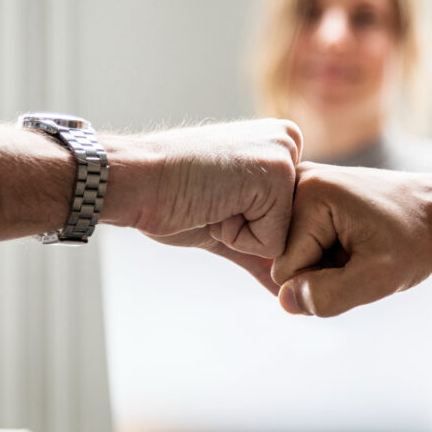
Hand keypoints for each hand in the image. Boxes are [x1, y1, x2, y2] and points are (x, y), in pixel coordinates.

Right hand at [102, 119, 302, 292]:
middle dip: (250, 232)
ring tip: (214, 201)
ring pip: (284, 237)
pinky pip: (271, 243)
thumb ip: (263, 245)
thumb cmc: (172, 197)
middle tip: (214, 200)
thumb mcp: (228, 221)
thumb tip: (285, 288)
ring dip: (242, 235)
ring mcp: (285, 156)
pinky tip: (214, 204)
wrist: (137, 180)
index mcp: (280, 145)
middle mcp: (289, 142)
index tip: (217, 198)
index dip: (248, 227)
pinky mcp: (277, 175)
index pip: (291, 218)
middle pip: (294, 228)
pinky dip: (236, 239)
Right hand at [271, 161, 431, 315]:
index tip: (359, 262)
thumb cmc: (415, 240)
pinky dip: (323, 251)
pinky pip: (298, 242)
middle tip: (360, 255)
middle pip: (283, 259)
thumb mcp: (378, 277)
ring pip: (290, 253)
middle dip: (320, 271)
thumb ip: (328, 296)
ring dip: (322, 262)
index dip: (322, 281)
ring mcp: (301, 184)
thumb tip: (284, 301)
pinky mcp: (307, 194)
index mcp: (310, 194)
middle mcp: (297, 181)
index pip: (285, 270)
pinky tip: (350, 240)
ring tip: (357, 246)